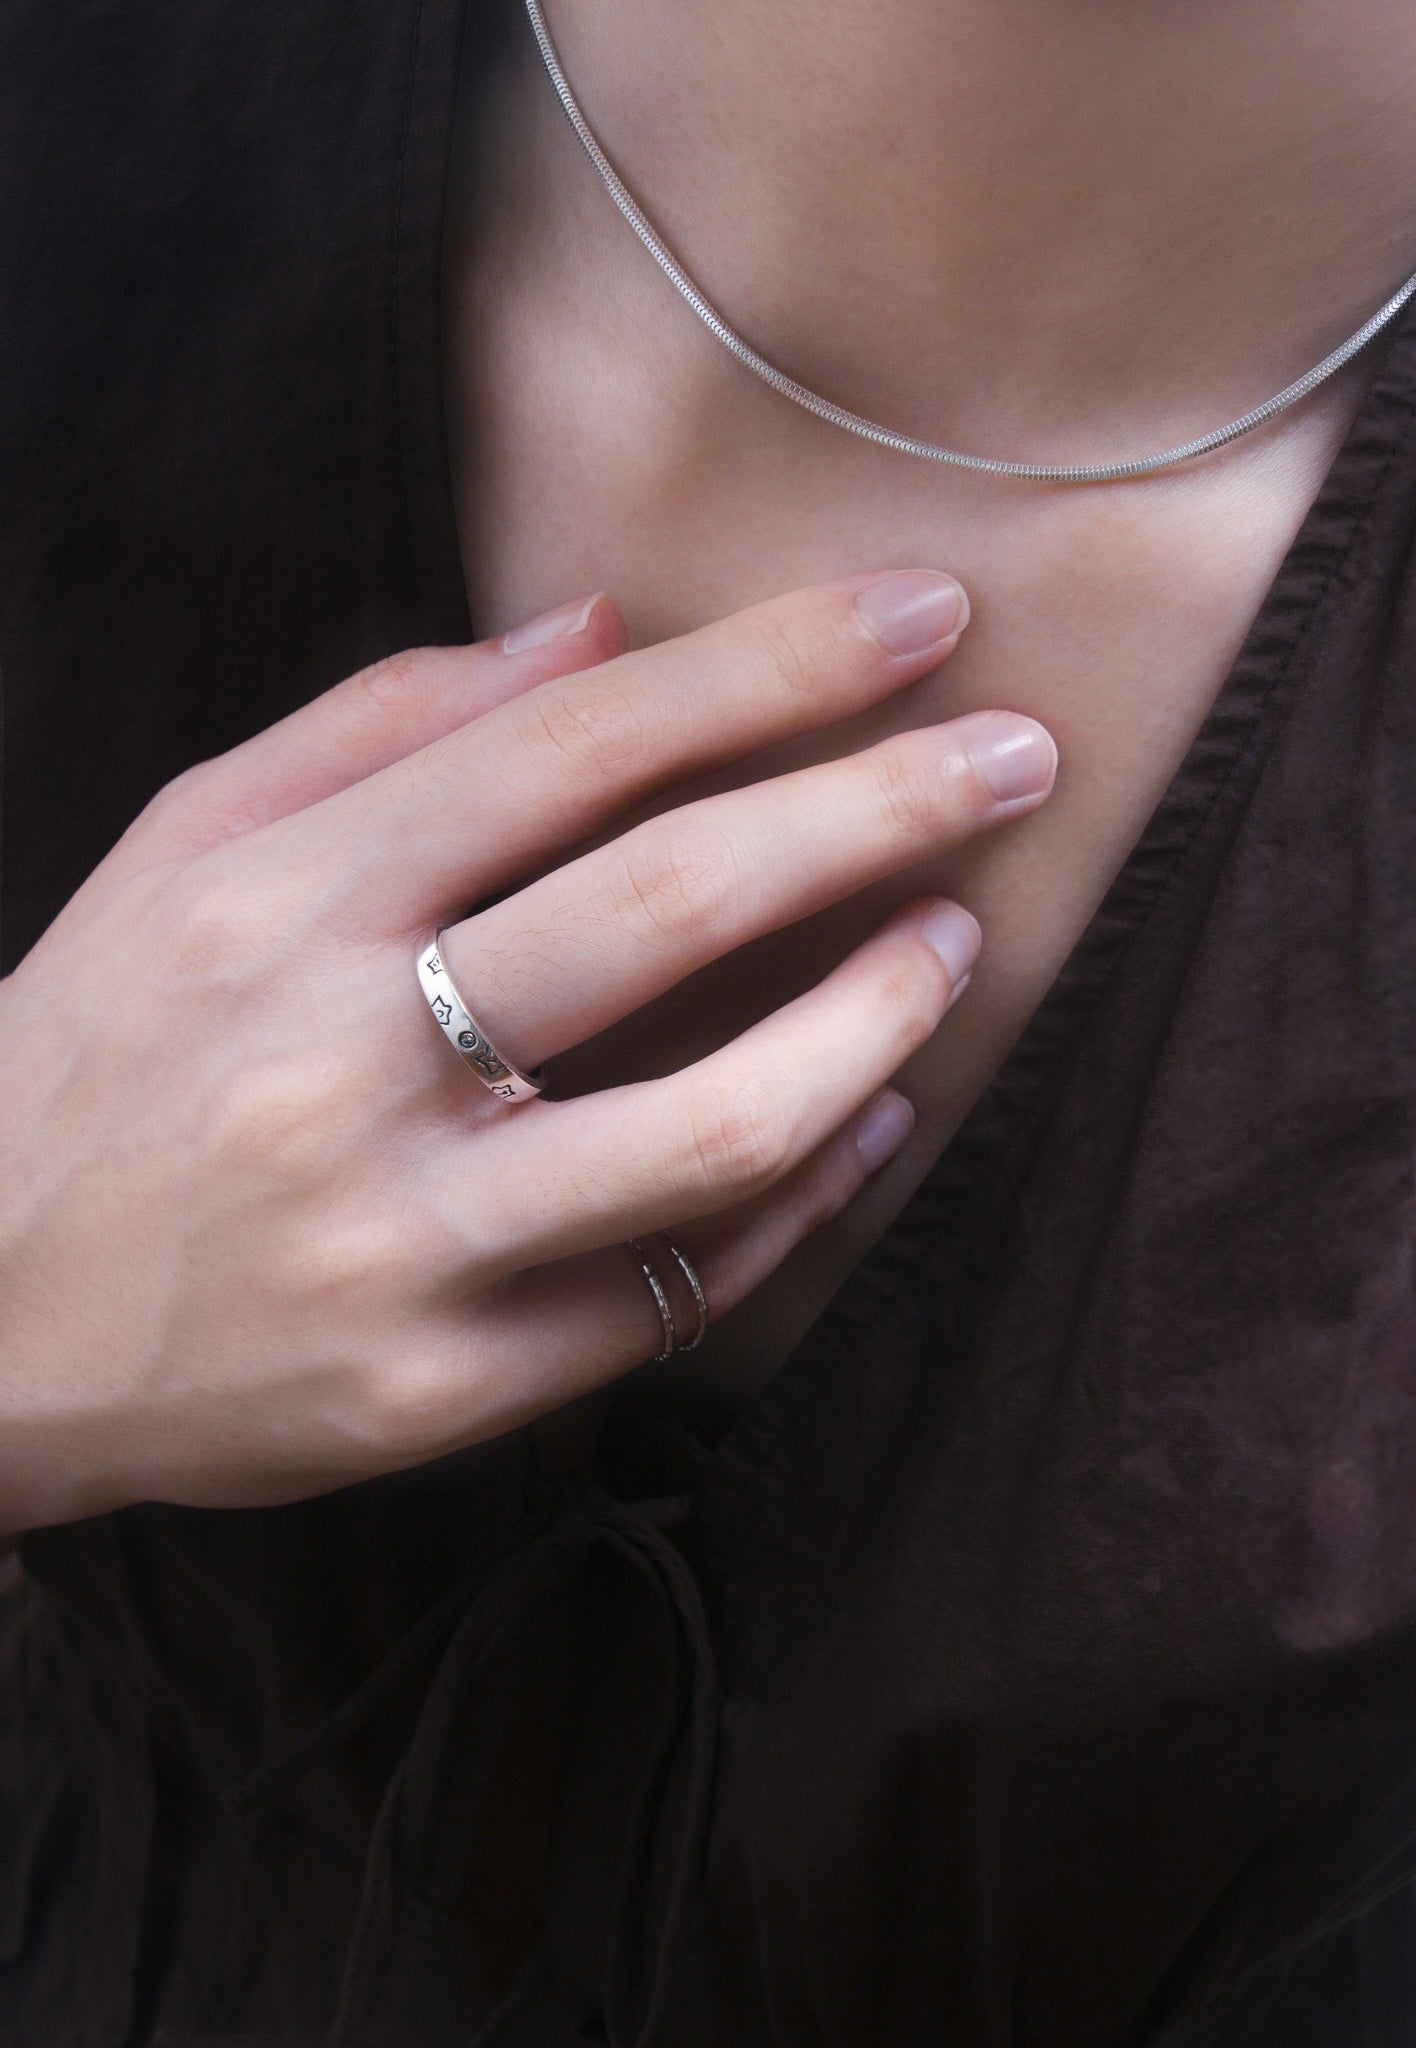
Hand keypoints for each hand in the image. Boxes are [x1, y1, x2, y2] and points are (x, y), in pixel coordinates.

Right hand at [0, 572, 1053, 1528]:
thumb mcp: (181, 845)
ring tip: (956, 941)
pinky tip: (872, 1119)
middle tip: (1019, 754)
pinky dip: (800, 1198)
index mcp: (274, 898)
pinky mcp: (431, 1389)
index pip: (568, 745)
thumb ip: (378, 723)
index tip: (924, 614)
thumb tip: (597, 626)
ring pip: (705, 1126)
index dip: (769, 669)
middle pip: (662, 909)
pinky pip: (669, 1292)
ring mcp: (394, 1242)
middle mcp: (336, 1062)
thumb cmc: (97, 1048)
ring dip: (872, 1020)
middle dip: (874, 807)